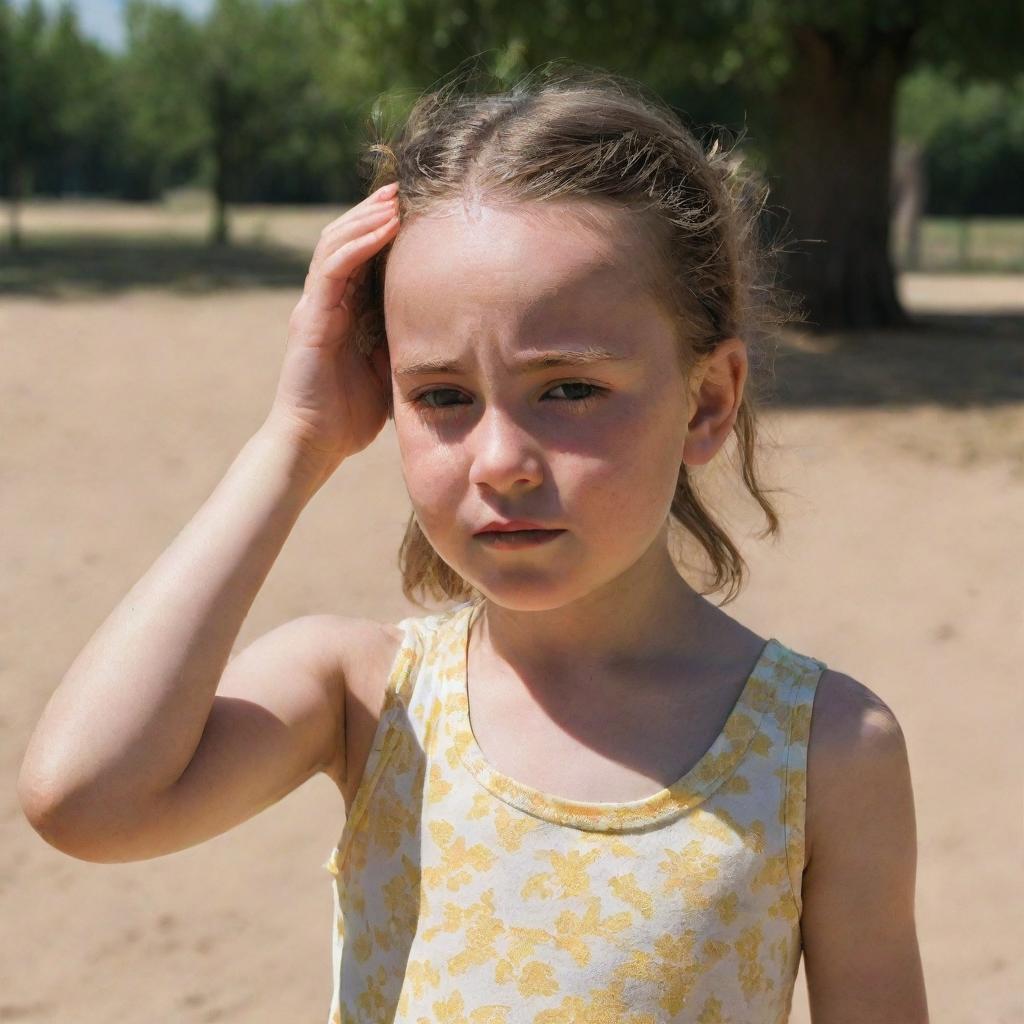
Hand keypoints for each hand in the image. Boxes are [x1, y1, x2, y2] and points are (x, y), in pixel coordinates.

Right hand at [264, 182, 399, 473]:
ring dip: (368, 217)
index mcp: (345, 311)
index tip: (419, 207)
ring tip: (397, 195)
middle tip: (409, 186)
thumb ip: (404, 341)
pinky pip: (332, 268)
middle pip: (349, 239)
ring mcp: (315, 307)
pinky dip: (358, 243)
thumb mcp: (390, 369)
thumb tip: (447, 328)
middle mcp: (326, 302)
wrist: (315, 444)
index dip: (386, 228)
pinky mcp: (310, 318)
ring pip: (338, 243)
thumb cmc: (351, 415)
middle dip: (377, 211)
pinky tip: (383, 226)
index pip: (364, 256)